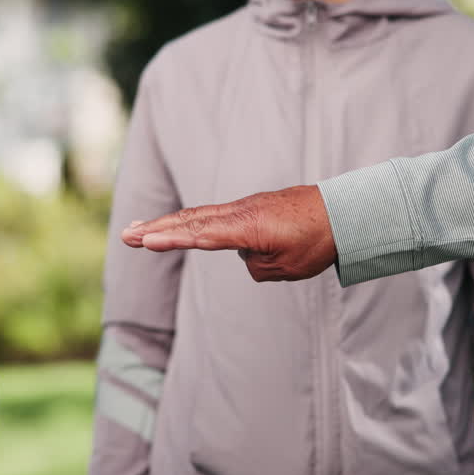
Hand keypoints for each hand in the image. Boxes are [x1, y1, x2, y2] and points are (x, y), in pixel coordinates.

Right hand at [121, 185, 336, 281]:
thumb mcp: (287, 268)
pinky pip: (216, 215)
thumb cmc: (318, 241)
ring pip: (200, 216)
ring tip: (141, 231)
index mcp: (248, 227)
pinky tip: (178, 230)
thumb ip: (257, 266)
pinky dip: (191, 221)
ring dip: (169, 224)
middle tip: (126, 236)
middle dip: (157, 230)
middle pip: (191, 221)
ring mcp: (246, 207)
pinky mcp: (253, 207)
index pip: (202, 236)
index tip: (145, 242)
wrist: (347, 213)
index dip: (172, 240)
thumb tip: (246, 255)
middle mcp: (241, 212)